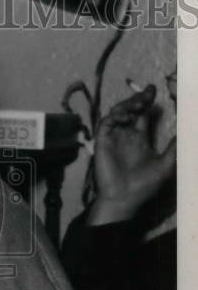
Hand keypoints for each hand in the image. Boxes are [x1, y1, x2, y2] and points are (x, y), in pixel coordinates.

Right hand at [88, 85, 176, 224]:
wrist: (125, 199)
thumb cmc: (143, 185)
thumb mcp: (166, 164)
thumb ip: (174, 148)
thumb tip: (186, 132)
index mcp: (139, 140)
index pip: (142, 115)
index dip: (146, 102)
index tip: (153, 90)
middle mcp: (125, 136)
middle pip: (129, 110)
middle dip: (138, 99)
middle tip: (148, 93)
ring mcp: (113, 138)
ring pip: (117, 113)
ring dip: (127, 105)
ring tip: (139, 103)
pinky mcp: (102, 142)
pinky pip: (106, 123)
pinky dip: (115, 116)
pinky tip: (127, 117)